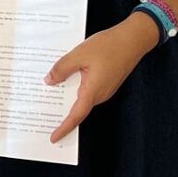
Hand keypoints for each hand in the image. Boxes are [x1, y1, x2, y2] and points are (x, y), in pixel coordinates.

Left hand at [44, 15, 159, 142]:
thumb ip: (62, 69)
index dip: (64, 128)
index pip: (76, 116)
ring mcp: (105, 89)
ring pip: (83, 99)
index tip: (54, 138)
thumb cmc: (109, 45)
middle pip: (78, 109)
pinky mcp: (106, 82)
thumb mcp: (79, 54)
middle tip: (44, 113)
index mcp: (93, 91)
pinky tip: (66, 79)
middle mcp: (100, 95)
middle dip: (62, 114)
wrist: (133, 39)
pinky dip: (75, 89)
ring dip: (68, 99)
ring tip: (50, 95)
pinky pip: (88, 90)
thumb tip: (49, 81)